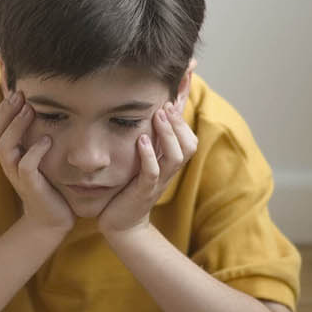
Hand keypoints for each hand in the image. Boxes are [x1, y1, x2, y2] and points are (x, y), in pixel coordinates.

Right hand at [0, 92, 73, 233]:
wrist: (51, 220)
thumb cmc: (47, 184)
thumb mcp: (39, 157)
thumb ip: (36, 136)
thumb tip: (42, 108)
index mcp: (8, 154)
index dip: (2, 108)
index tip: (17, 90)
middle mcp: (9, 163)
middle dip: (7, 112)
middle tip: (22, 94)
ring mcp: (18, 176)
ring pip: (7, 148)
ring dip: (18, 127)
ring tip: (30, 110)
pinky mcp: (31, 187)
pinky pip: (26, 167)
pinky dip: (34, 152)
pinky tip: (46, 140)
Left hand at [97, 100, 198, 238]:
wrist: (122, 223)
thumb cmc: (130, 188)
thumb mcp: (142, 161)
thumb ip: (149, 140)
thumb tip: (148, 113)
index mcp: (169, 162)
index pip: (188, 136)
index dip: (186, 115)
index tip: (181, 88)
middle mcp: (168, 171)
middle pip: (189, 145)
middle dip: (179, 123)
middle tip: (166, 104)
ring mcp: (158, 182)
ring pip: (176, 157)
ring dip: (168, 135)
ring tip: (158, 115)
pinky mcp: (143, 192)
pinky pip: (152, 174)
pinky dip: (148, 156)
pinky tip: (141, 140)